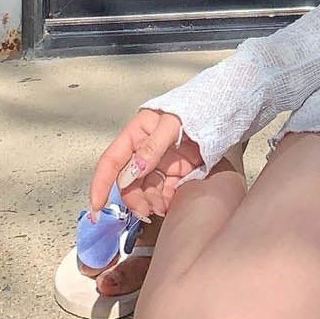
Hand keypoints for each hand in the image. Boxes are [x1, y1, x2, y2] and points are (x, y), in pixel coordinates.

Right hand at [89, 108, 205, 219]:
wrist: (223, 110)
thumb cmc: (196, 107)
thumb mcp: (172, 123)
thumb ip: (152, 147)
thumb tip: (132, 172)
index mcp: (136, 133)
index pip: (111, 161)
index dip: (100, 184)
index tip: (96, 206)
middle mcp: (144, 149)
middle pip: (128, 181)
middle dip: (133, 198)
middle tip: (144, 211)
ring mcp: (160, 162)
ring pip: (145, 189)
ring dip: (149, 202)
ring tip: (160, 208)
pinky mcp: (175, 171)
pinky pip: (164, 190)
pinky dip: (164, 200)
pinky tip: (169, 204)